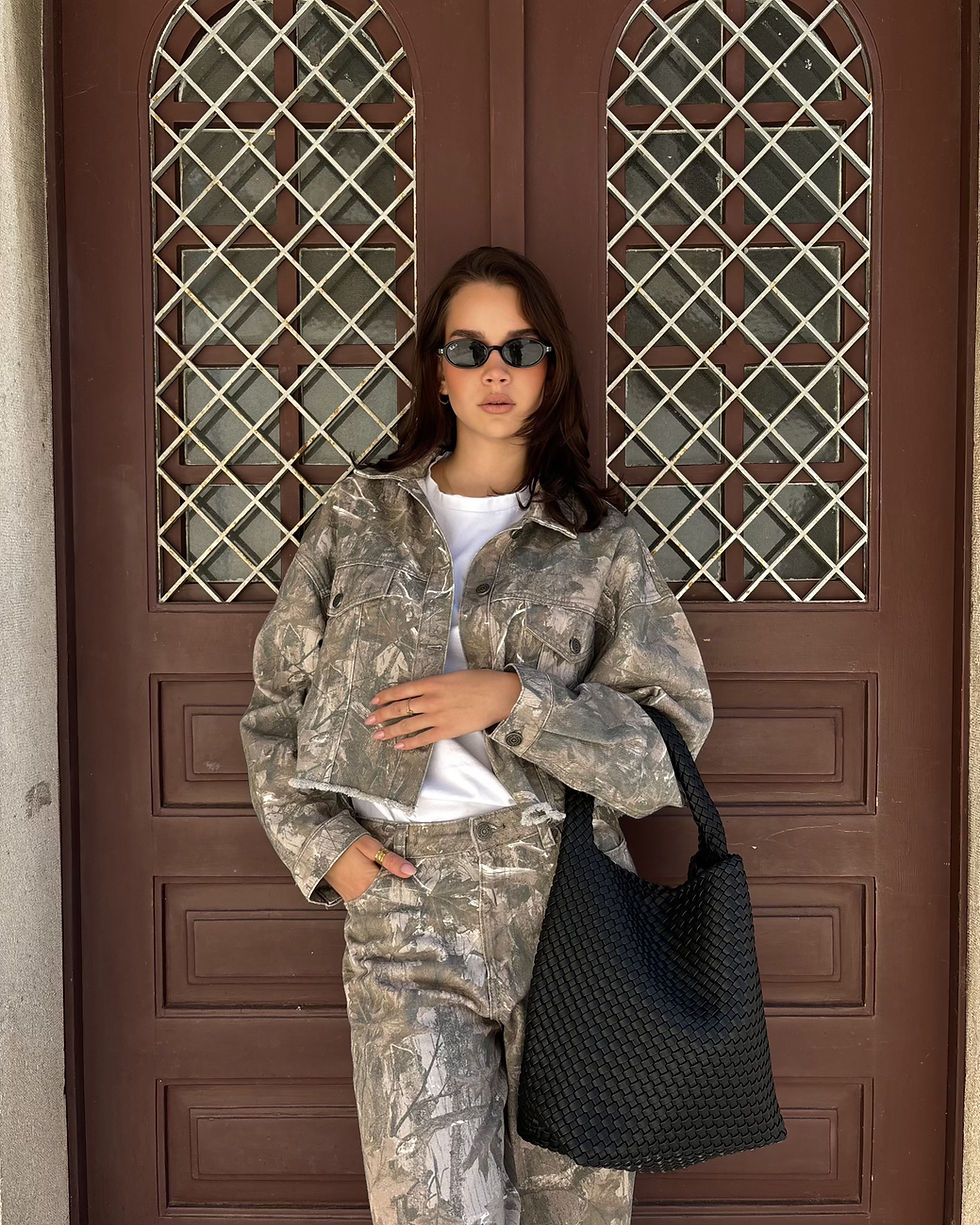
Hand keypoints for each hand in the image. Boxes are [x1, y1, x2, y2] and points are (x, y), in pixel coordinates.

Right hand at [325, 835, 415, 902]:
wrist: (319, 845)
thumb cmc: (345, 842)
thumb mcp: (370, 847)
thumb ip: (391, 861)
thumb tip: (411, 872)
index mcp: (369, 882)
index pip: (394, 891)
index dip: (406, 888)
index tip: (416, 887)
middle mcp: (360, 894)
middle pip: (385, 898)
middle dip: (396, 893)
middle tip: (408, 887)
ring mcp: (351, 897)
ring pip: (375, 900)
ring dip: (384, 894)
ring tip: (394, 886)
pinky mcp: (346, 896)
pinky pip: (364, 900)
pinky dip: (373, 895)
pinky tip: (378, 887)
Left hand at [364, 669, 522, 750]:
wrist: (500, 695)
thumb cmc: (480, 682)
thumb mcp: (453, 677)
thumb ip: (435, 685)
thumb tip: (421, 692)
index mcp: (432, 683)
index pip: (402, 690)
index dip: (386, 697)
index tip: (374, 701)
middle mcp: (431, 699)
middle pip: (400, 708)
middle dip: (382, 715)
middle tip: (368, 720)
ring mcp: (438, 716)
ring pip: (408, 724)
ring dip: (390, 731)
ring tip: (377, 735)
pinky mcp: (447, 730)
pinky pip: (424, 738)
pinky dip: (410, 743)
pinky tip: (399, 746)